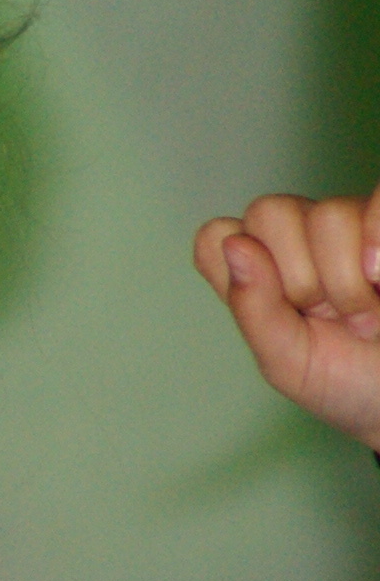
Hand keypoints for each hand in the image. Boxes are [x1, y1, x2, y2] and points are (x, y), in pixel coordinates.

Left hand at [195, 187, 379, 445]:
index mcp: (261, 270)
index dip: (244, 273)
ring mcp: (354, 225)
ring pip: (328, 214)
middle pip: (268, 212)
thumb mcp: (289, 363)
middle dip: (300, 279)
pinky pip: (379, 199)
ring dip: (349, 280)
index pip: (217, 236)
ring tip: (369, 316)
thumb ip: (254, 310)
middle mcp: (302, 237)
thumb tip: (236, 246)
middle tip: (332, 319)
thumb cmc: (348, 381)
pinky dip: (379, 242)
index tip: (281, 313)